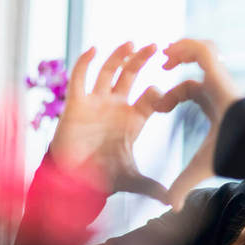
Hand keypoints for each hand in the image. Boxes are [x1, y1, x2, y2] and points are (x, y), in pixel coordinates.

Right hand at [49, 42, 168, 202]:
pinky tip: (94, 48)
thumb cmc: (100, 177)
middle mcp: (115, 107)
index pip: (150, 98)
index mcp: (132, 121)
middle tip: (157, 46)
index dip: (159, 92)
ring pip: (108, 71)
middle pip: (130, 76)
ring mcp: (96, 103)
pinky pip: (79, 78)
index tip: (168, 90)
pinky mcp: (76, 103)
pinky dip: (85, 62)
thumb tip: (172, 203)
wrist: (72, 181)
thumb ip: (152, 187)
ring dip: (119, 55)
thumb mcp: (131, 180)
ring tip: (132, 42)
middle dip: (142, 60)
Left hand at [159, 39, 242, 210]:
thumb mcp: (198, 169)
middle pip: (194, 73)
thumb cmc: (231, 156)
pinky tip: (170, 55)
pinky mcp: (220, 75)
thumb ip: (182, 184)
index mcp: (212, 107)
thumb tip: (171, 208)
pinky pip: (203, 51)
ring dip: (181, 50)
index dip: (171, 95)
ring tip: (165, 56)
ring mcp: (220, 80)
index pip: (190, 92)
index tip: (157, 107)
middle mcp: (216, 91)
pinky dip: (186, 47)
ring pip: (202, 53)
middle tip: (160, 72)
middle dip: (175, 70)